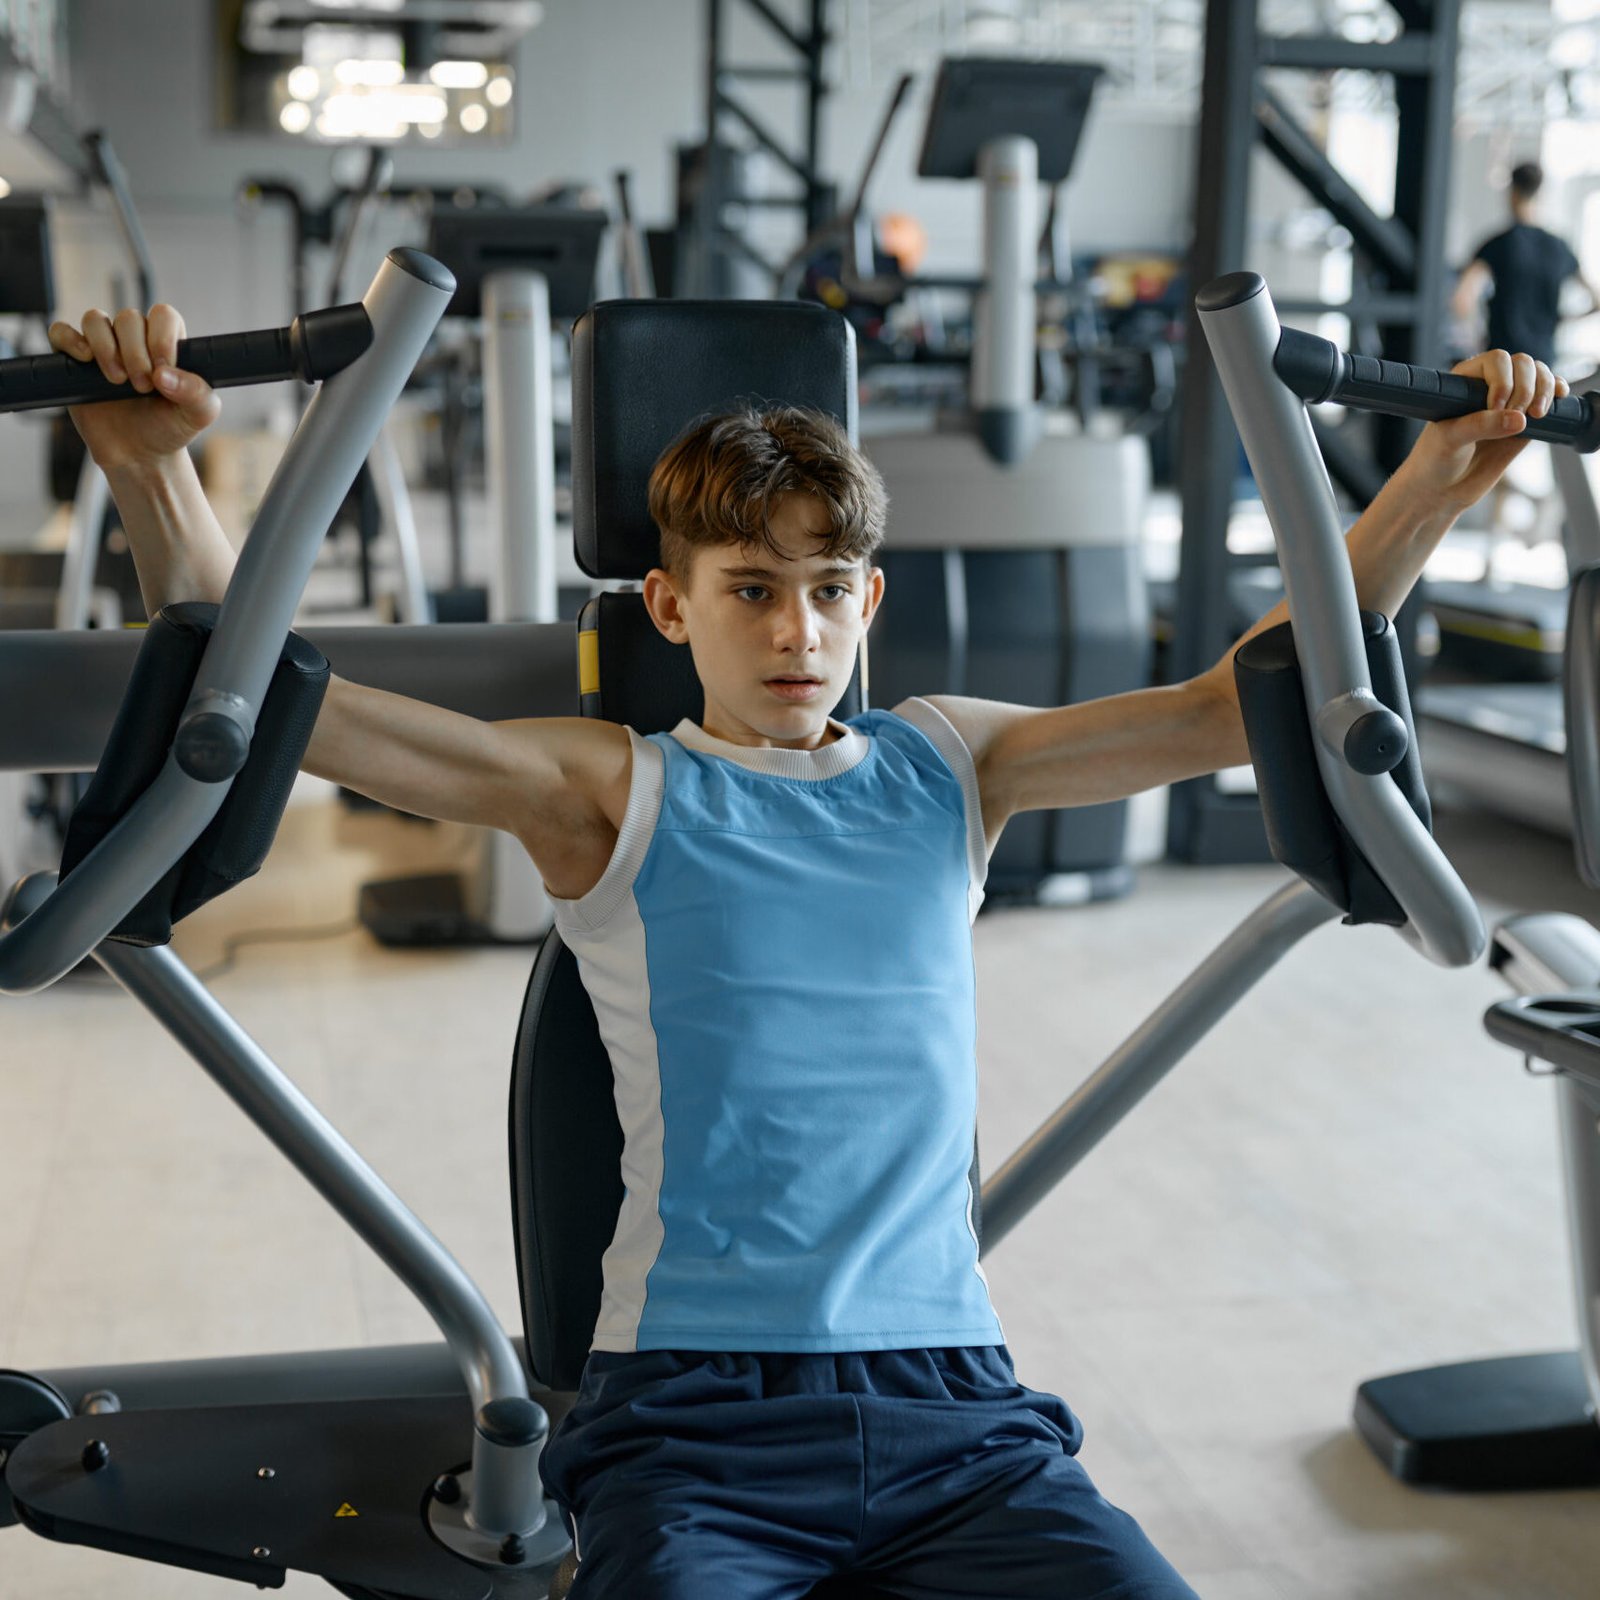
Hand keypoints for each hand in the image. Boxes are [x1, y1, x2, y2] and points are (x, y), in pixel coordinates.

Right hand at [47, 304, 219, 472]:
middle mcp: (134, 341)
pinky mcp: (75, 362)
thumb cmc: (170, 429)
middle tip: (142, 387)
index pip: (163, 315)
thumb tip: (165, 374)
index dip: (161, 337)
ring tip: (117, 381)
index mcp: (166, 344)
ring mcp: (103, 348)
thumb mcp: (198, 415)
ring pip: (95, 319)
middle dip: (135, 352)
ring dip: (105, 347)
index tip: (163, 370)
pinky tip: (85, 359)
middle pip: (128, 318)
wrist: (140, 455)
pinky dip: (69, 339)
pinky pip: (61, 332)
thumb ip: (197, 393)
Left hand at [1396, 349, 1566, 514]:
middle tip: (1517, 416)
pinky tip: (1558, 399)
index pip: (1496, 361)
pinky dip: (1556, 392)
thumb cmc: (1434, 460)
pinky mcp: (1524, 421)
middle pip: (1523, 364)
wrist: (1441, 490)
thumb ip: (1481, 426)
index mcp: (1465, 382)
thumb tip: (1520, 419)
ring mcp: (1508, 403)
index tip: (1494, 407)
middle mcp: (1488, 387)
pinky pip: (1547, 396)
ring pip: (1538, 376)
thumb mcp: (1450, 440)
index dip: (1503, 380)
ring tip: (1535, 416)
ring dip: (1544, 390)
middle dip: (1526, 388)